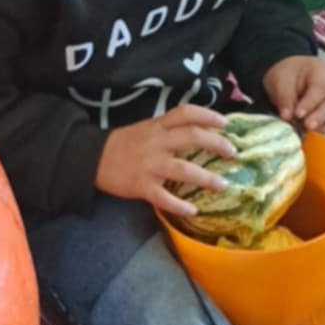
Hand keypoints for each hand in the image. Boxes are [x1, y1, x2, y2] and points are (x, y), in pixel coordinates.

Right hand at [96, 105, 236, 219]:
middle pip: (191, 138)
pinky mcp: (142, 186)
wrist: (92, 159)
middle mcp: (156, 143)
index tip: (225, 123)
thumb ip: (168, 129)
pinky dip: (179, 205)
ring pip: (183, 170)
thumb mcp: (145, 129)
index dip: (207, 115)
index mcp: (157, 126)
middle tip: (232, 153)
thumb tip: (200, 132)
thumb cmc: (123, 144)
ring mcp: (150, 165)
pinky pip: (164, 197)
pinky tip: (193, 211)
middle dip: (216, 144)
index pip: (185, 113)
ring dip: (206, 178)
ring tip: (223, 185)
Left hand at [262, 55, 324, 132]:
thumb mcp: (281, 80)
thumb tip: (286, 117)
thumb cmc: (288, 74)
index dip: (310, 102)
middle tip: (307, 126)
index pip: (320, 88)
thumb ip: (285, 97)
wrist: (290, 75)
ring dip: (319, 126)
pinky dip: (318, 131)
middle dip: (320, 116)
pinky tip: (309, 137)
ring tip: (306, 134)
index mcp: (322, 72)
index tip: (298, 114)